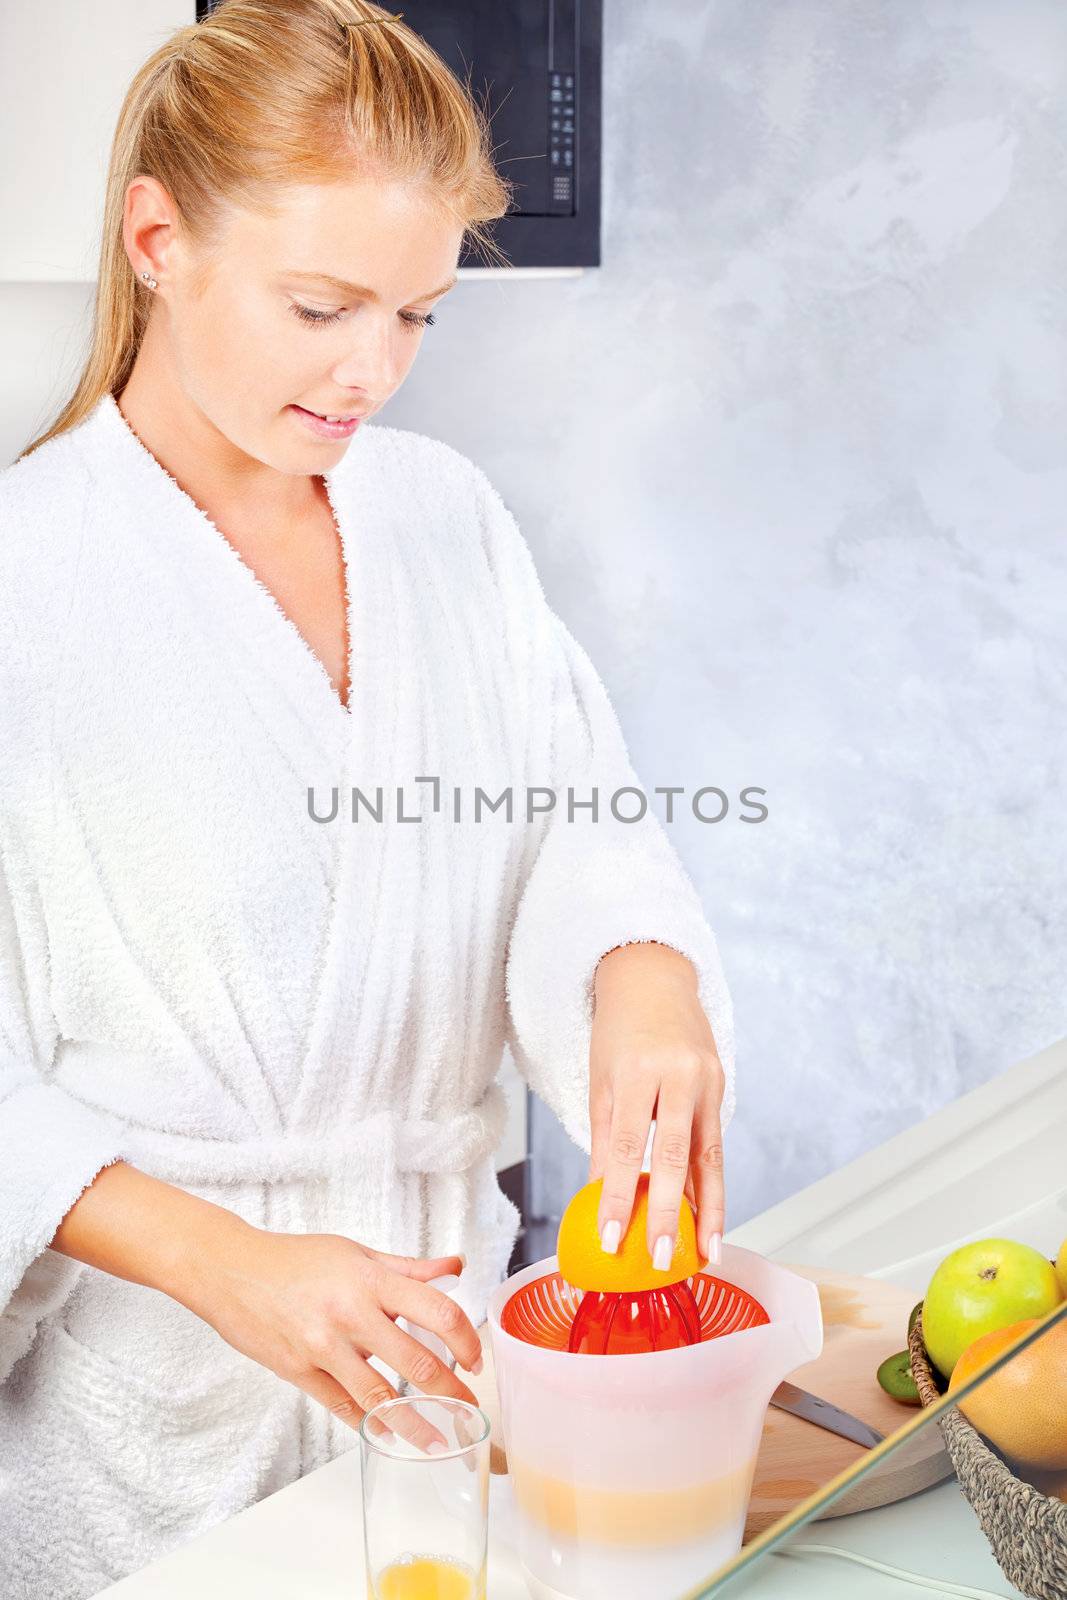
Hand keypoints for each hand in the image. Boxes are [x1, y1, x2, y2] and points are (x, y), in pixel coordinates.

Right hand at [176, 1225, 482, 1452]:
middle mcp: (350, 1314)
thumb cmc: (296, 1259)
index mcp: (370, 1280)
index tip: (474, 1358)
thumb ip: (408, 1267)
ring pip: (380, 1396)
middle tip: (467, 1408)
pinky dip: (369, 1423)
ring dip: (414, 1423)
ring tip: (438, 1439)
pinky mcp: (298, 1371)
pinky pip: (342, 1406)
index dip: (465, 1339)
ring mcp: (322, 1346)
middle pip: (416, 1362)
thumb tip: (454, 1267)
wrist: (231, 1269)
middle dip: (450, 1392)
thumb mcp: (356, 1253)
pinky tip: (388, 1433)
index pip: (436, 1310)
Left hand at [588, 942, 725, 1267]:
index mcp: (638, 1071)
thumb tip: (599, 1197)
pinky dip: (713, 1181)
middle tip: (664, 1258)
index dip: (620, 1196)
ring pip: (710, 1155)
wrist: (653, 978)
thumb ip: (604, 1140)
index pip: (627, 1147)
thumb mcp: (600, 1079)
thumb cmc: (618, 1031)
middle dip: (671, 1214)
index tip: (612, 1239)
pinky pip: (716, 1142)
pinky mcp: (722, 1085)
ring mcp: (706, 1080)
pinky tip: (711, 1214)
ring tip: (708, 1252)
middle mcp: (678, 1076)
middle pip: (676, 1157)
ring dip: (711, 1209)